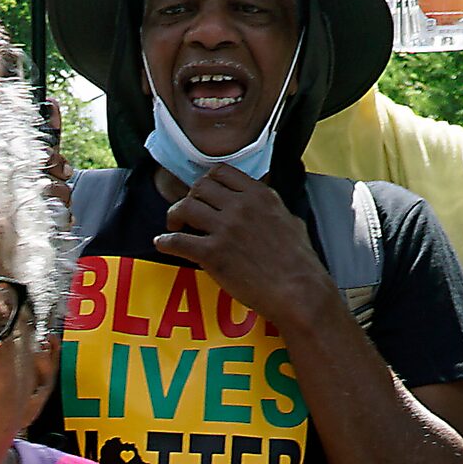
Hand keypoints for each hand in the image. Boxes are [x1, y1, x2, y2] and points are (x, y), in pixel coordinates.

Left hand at [156, 164, 332, 333]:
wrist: (299, 292)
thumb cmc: (300, 263)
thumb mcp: (291, 220)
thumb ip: (272, 208)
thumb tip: (266, 206)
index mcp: (259, 195)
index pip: (221, 172)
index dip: (207, 182)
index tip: (203, 194)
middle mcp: (240, 206)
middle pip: (200, 187)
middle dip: (190, 198)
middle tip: (187, 213)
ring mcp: (226, 229)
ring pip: (185, 207)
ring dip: (174, 216)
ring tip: (174, 226)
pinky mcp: (213, 254)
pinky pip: (178, 241)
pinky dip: (166, 242)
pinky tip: (162, 244)